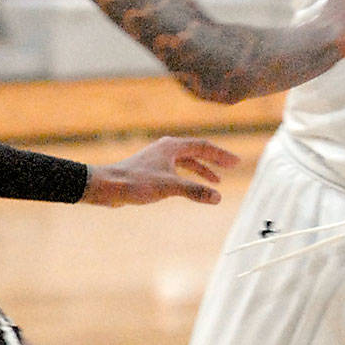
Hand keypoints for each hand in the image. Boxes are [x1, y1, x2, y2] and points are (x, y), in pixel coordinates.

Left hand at [80, 136, 239, 205]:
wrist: (108, 186)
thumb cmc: (136, 183)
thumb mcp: (169, 187)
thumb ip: (195, 191)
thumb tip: (218, 197)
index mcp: (173, 146)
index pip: (204, 146)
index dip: (221, 155)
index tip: (236, 163)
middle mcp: (167, 148)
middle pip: (197, 151)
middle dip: (215, 160)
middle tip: (231, 167)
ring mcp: (159, 158)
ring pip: (187, 161)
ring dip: (202, 170)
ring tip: (215, 182)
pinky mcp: (152, 169)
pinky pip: (178, 169)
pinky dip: (188, 176)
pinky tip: (190, 187)